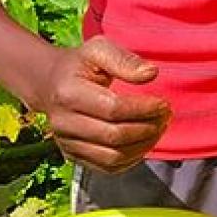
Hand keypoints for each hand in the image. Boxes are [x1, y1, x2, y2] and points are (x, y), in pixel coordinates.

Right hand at [34, 37, 170, 173]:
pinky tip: (145, 141)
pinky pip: (107, 167)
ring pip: (112, 157)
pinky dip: (132, 159)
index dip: (144, 109)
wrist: (50, 84)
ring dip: (144, 145)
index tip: (163, 103)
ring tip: (159, 127)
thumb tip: (151, 73)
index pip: (113, 109)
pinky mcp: (73, 156)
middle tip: (165, 116)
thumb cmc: (80, 65)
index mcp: (68, 94)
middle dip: (148, 128)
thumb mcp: (99, 49)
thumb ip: (125, 60)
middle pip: (114, 136)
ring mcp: (66, 143)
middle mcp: (63, 123)